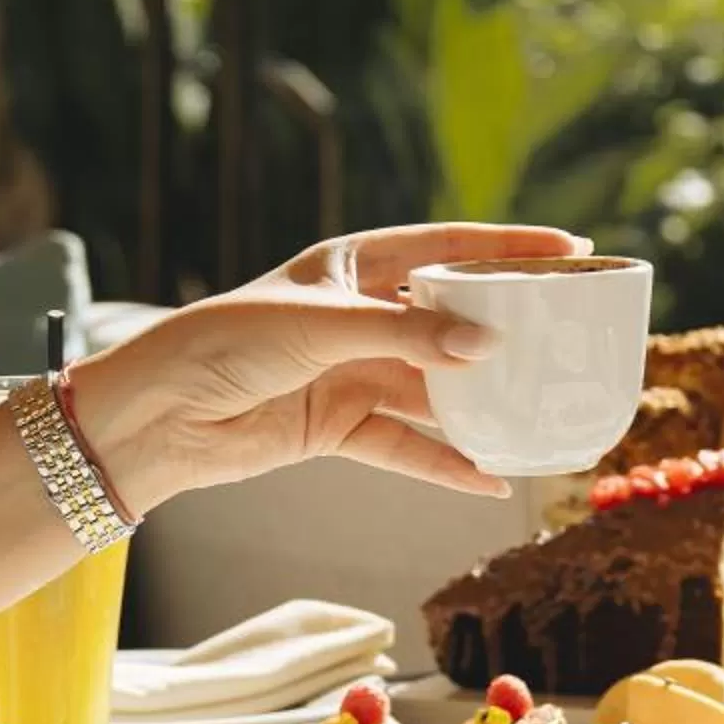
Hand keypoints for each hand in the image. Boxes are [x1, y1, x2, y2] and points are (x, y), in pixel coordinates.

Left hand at [71, 222, 589, 515]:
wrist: (153, 417)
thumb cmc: (222, 342)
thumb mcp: (319, 324)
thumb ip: (404, 334)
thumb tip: (486, 345)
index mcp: (351, 263)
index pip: (446, 246)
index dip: (508, 246)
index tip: (570, 250)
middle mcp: (358, 314)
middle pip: (450, 317)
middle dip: (506, 328)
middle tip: (569, 333)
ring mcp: (351, 371)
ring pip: (435, 386)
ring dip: (481, 402)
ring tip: (541, 412)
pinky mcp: (337, 424)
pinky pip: (406, 443)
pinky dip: (444, 462)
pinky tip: (489, 478)